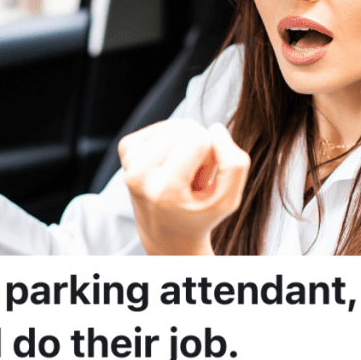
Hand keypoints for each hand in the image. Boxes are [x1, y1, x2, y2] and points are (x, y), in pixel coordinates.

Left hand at [118, 119, 248, 254]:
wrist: (166, 234)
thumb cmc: (199, 216)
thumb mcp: (227, 200)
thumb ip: (234, 165)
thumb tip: (216, 129)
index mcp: (164, 191)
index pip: (198, 139)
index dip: (212, 154)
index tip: (205, 181)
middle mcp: (139, 176)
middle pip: (185, 129)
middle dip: (200, 148)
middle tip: (194, 179)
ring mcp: (129, 162)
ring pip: (174, 126)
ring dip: (187, 144)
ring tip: (183, 173)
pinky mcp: (126, 149)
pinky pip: (160, 126)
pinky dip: (173, 139)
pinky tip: (172, 163)